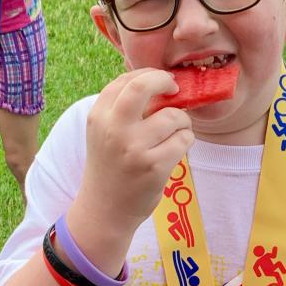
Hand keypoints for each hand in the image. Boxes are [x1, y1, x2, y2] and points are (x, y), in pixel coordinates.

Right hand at [74, 69, 192, 239]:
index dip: (149, 75)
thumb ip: (121, 108)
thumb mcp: (103, 133)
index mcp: (98, 116)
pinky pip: (184, 140)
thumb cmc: (110, 166)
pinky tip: (177, 149)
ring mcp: (134, 148)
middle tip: (175, 90)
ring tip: (177, 132)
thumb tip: (156, 80)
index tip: (162, 82)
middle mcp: (113, 129)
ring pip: (174, 116)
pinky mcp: (154, 166)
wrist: (104, 210)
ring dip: (183, 122)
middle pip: (143, 86)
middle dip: (165, 81)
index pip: (126, 80)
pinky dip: (187, 141)